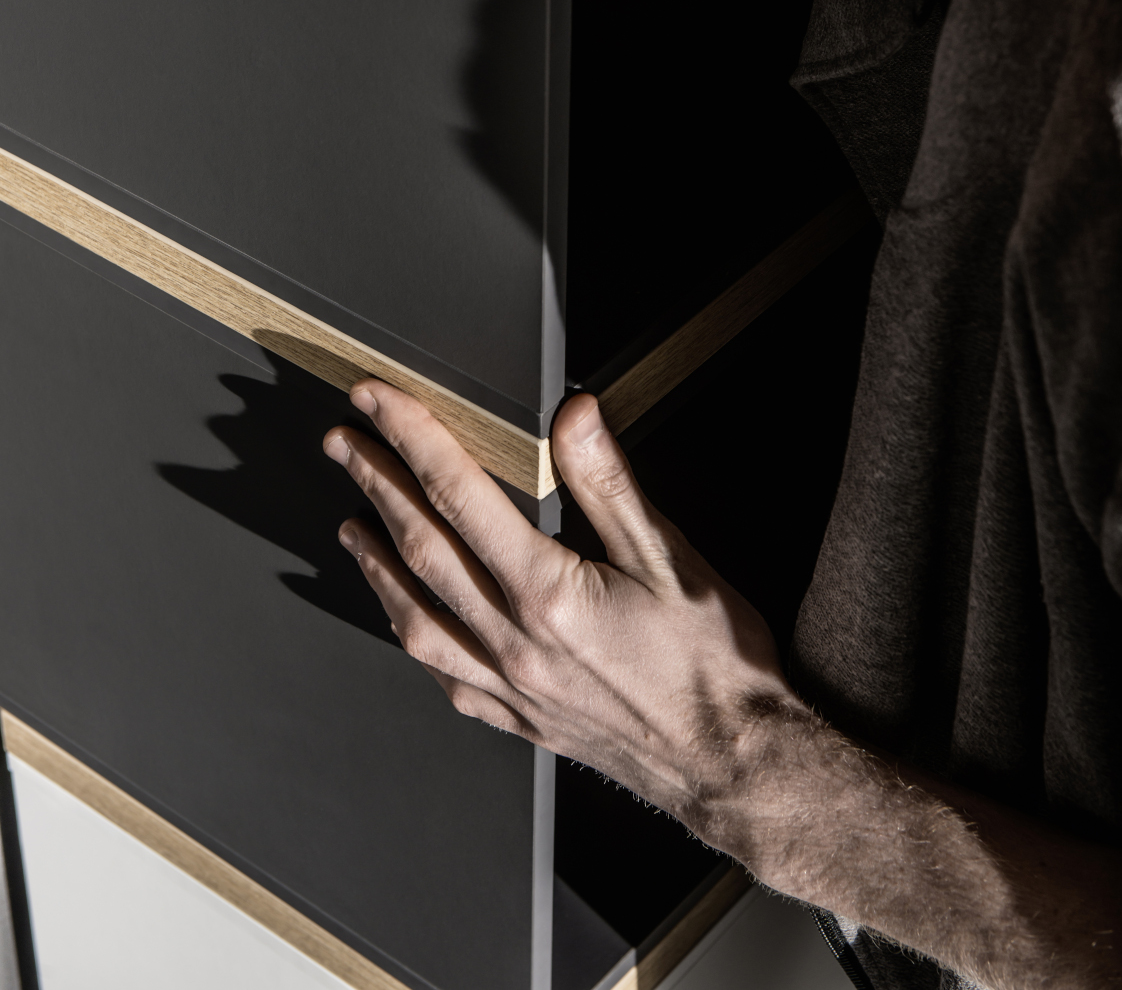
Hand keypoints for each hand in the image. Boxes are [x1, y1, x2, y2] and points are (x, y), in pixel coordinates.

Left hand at [323, 381, 797, 850]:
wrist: (733, 765)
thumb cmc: (713, 665)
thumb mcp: (671, 556)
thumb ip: (610, 482)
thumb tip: (572, 415)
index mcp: (548, 593)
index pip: (458, 494)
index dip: (410, 437)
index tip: (376, 401)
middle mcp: (514, 643)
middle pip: (420, 548)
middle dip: (374, 484)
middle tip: (342, 442)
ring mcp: (508, 688)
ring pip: (415, 617)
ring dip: (375, 564)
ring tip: (351, 524)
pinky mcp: (517, 719)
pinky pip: (442, 675)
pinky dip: (412, 634)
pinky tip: (404, 616)